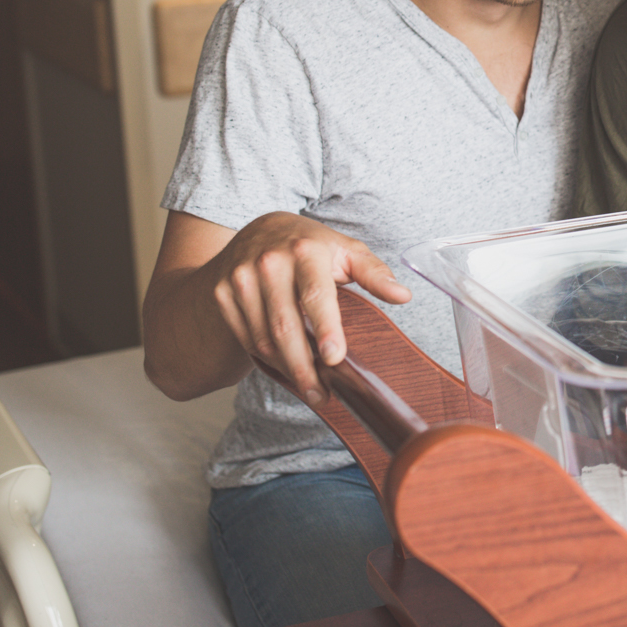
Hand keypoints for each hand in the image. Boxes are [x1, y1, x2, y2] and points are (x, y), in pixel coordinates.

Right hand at [206, 212, 410, 404]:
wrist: (257, 231)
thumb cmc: (310, 245)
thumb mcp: (345, 250)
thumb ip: (373, 273)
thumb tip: (403, 296)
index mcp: (305, 250)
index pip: (315, 295)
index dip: (325, 328)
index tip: (334, 358)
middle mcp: (268, 262)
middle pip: (285, 326)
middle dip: (304, 367)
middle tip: (322, 395)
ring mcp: (240, 278)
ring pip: (263, 338)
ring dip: (287, 369)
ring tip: (310, 388)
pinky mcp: (223, 294)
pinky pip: (247, 337)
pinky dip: (267, 359)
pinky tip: (286, 368)